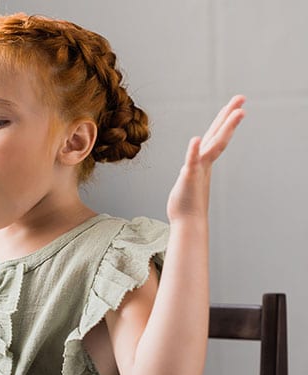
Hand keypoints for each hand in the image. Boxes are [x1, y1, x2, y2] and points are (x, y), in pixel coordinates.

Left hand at [167, 95, 245, 222]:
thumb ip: (194, 167)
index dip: (225, 120)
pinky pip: (192, 162)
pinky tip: (196, 139)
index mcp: (204, 160)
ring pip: (213, 145)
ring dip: (224, 128)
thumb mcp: (190, 178)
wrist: (186, 221)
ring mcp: (198, 169)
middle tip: (241, 98)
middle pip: (219, 135)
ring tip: (235, 112)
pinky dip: (194, 150)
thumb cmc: (187, 202)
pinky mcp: (188, 177)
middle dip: (229, 116)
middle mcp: (204, 162)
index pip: (217, 136)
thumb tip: (194, 162)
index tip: (236, 105)